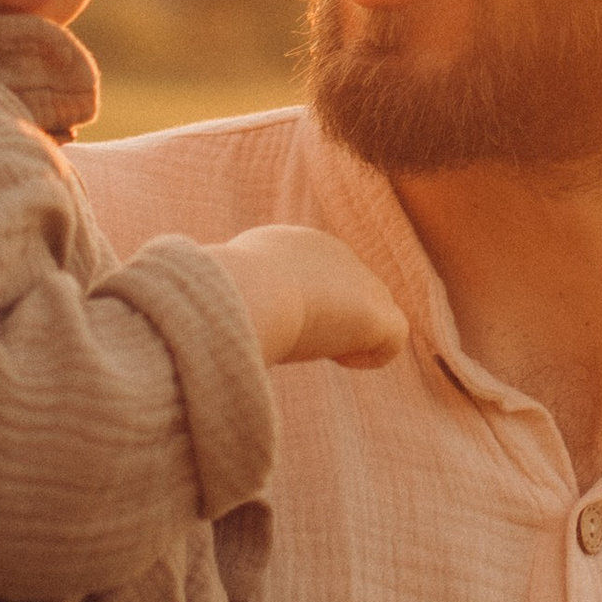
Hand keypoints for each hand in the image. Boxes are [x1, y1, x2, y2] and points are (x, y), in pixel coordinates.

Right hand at [213, 225, 407, 371]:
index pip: (314, 277)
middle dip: (330, 322)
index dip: (303, 307)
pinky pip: (390, 341)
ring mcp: (361, 280)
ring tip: (315, 348)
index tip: (280, 324)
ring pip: (371, 316)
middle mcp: (333, 253)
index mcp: (293, 244)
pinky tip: (339, 358)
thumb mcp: (218, 290)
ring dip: (347, 340)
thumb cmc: (221, 298)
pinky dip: (368, 356)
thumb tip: (212, 318)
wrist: (248, 291)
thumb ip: (231, 296)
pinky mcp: (378, 314)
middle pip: (348, 295)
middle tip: (298, 340)